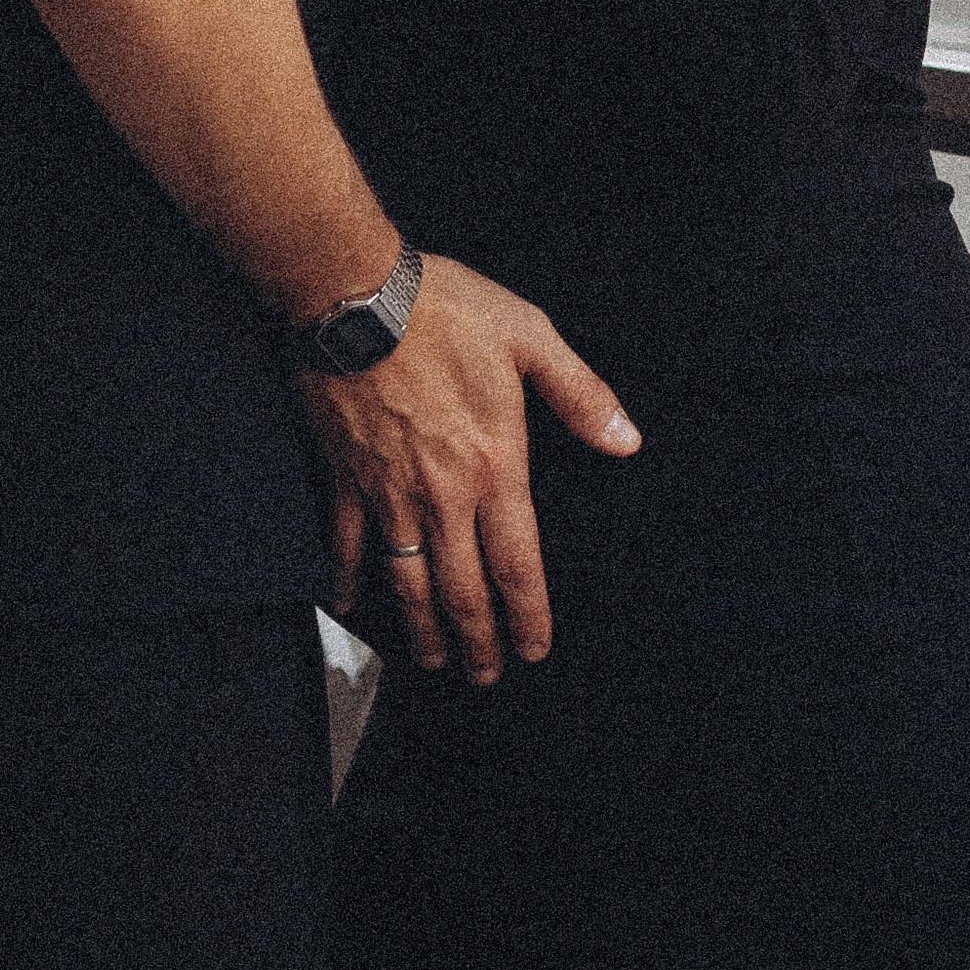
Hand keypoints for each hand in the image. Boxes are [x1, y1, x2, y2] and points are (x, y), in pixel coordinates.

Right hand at [303, 255, 638, 683]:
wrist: (355, 295)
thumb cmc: (446, 310)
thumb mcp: (530, 338)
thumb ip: (580, 396)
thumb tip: (626, 441)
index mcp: (496, 465)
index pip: (517, 564)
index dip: (527, 615)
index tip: (533, 650)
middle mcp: (443, 495)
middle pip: (463, 590)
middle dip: (478, 641)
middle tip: (486, 674)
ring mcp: (388, 493)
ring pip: (408, 582)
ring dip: (423, 629)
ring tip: (433, 660)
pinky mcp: (343, 479)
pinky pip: (347, 546)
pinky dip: (349, 582)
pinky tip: (353, 607)